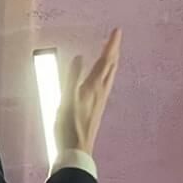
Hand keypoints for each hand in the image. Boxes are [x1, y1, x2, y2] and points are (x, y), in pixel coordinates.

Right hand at [55, 28, 121, 156]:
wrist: (76, 151)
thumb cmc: (69, 127)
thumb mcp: (66, 100)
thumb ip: (71, 77)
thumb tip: (78, 56)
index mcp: (94, 87)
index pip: (106, 60)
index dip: (111, 45)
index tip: (117, 31)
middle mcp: (101, 92)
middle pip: (111, 67)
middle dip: (113, 52)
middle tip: (114, 39)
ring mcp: (100, 101)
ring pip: (110, 76)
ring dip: (111, 63)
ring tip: (110, 55)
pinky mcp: (97, 109)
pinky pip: (105, 85)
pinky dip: (105, 75)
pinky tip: (101, 80)